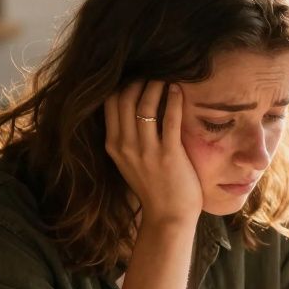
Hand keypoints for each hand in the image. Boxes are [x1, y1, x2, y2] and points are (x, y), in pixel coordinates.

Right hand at [104, 80, 202, 226]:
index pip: (110, 103)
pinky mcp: (168, 155)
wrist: (168, 217)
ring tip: (166, 77)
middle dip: (138, 80)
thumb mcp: (129, 162)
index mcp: (113, 145)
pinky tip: (179, 90)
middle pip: (124, 99)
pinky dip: (174, 100)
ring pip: (145, 105)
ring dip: (155, 86)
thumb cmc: (153, 187)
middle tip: (153, 71)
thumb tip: (131, 110)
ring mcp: (146, 151)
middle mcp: (125, 146)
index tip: (136, 75)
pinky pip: (169, 119)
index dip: (121, 85)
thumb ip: (126, 138)